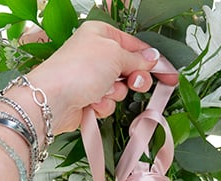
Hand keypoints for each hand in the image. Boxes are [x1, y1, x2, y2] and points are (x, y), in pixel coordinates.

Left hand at [24, 21, 177, 133]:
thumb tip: (152, 58)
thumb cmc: (77, 69)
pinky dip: (102, 105)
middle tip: (134, 82)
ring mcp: (89, 79)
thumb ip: (137, 58)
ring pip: (119, 89)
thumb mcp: (116, 54)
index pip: (134, 45)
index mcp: (100, 35)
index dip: (152, 60)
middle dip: (134, 79)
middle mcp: (94, 55)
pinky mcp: (86, 100)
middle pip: (129, 69)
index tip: (168, 73)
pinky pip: (107, 104)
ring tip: (101, 92)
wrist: (52, 100)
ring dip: (115, 93)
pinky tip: (91, 103)